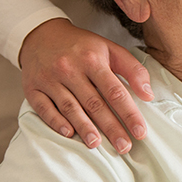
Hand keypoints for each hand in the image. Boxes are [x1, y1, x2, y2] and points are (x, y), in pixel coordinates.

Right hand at [19, 18, 153, 153]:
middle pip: (94, 103)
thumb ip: (133, 69)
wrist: (42, 34)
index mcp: (93, 59)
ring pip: (70, 107)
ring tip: (97, 145)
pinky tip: (69, 133)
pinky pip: (44, 108)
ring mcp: (50, 79)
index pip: (115, 91)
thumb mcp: (110, 49)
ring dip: (85, 128)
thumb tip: (148, 94)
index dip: (129, 113)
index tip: (140, 131)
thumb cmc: (82, 46)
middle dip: (111, 127)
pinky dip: (56, 122)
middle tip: (124, 147)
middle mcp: (71, 69)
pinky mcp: (33, 88)